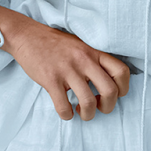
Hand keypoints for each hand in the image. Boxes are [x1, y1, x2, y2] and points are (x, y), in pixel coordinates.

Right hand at [2, 14, 130, 121]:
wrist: (27, 36)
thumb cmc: (55, 43)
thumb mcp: (81, 45)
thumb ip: (95, 59)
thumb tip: (109, 80)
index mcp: (94, 52)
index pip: (122, 71)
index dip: (123, 88)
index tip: (114, 94)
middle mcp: (84, 60)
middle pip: (110, 91)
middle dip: (108, 107)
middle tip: (99, 107)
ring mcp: (67, 70)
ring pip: (89, 102)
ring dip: (88, 114)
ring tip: (82, 112)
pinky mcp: (51, 80)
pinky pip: (63, 106)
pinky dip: (67, 115)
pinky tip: (66, 111)